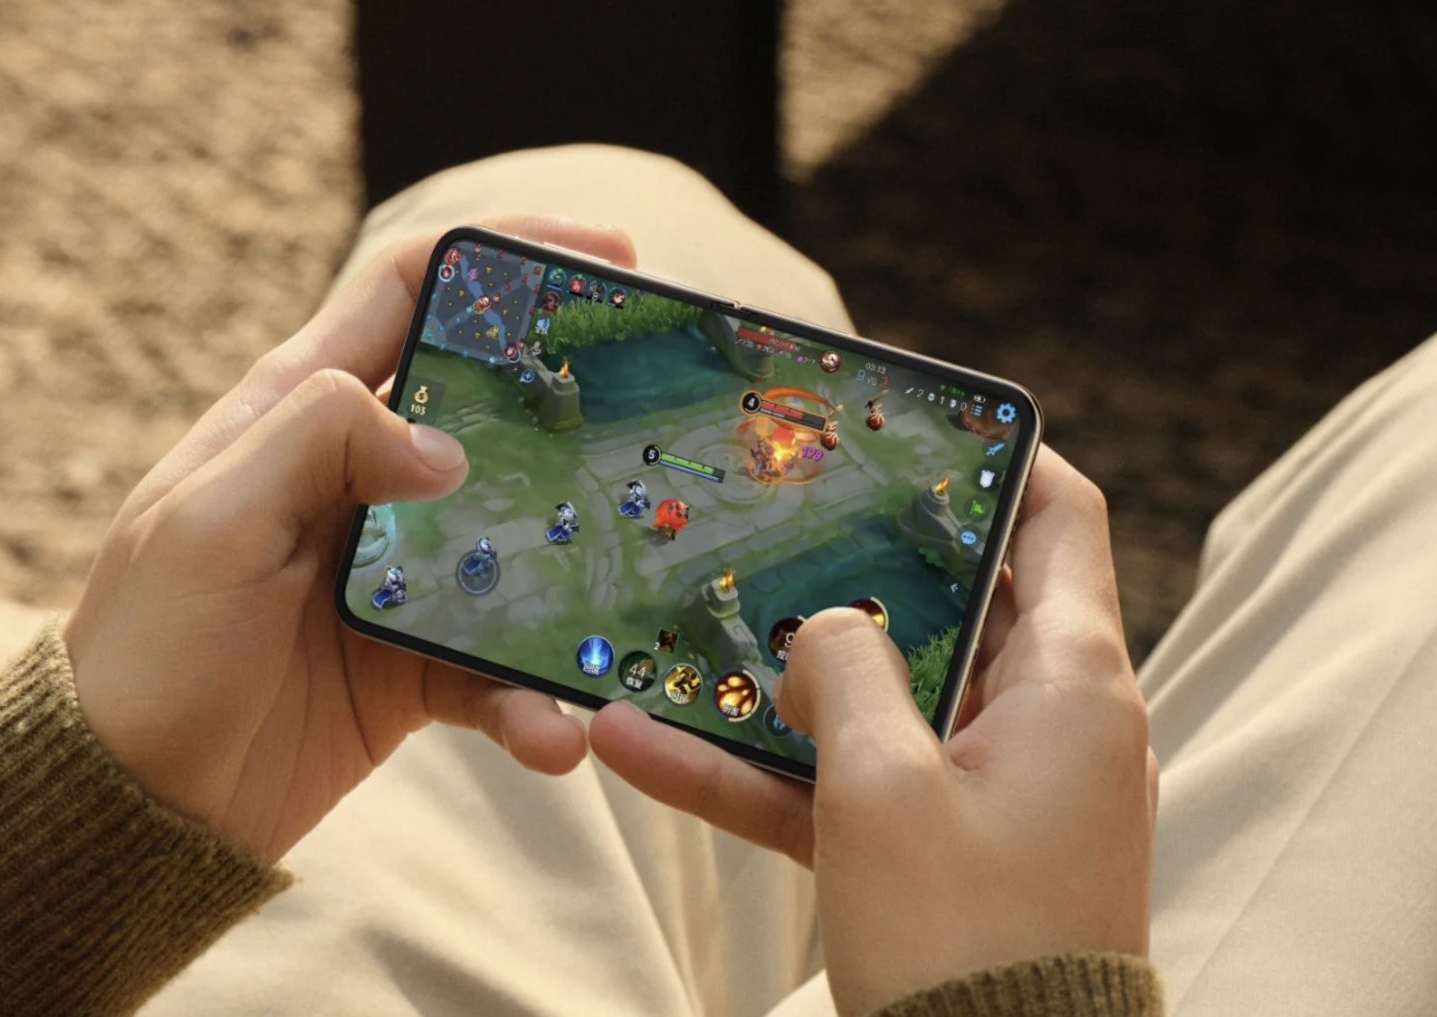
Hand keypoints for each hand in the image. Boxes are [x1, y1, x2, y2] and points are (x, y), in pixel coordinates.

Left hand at [65, 217, 636, 863]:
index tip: (606, 254)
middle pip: (487, 400)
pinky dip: (531, 698)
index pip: (406, 287)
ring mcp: (399, 569)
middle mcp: (359, 476)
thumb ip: (318, 441)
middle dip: (575, 393)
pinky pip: (498, 664)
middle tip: (656, 400)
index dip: (500, 252)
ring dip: (577, 562)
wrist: (141, 804)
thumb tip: (446, 446)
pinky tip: (556, 733)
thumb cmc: (155, 646)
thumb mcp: (211, 522)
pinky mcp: (419, 657)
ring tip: (635, 588)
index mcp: (299, 412)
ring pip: (517, 534)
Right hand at [590, 448, 1155, 1015]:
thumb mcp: (884, 787)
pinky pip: (848, 788)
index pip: (1060, 517)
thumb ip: (846, 672)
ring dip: (781, 681)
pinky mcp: (941, 850)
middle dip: (854, 564)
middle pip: (952, 599)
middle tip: (776, 513)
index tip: (917, 424)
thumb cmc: (963, 938)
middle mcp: (1045, 723)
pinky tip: (645, 751)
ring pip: (879, 699)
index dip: (998, 454)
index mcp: (1070, 681)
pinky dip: (767, 773)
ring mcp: (992, 789)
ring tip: (679, 633)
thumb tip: (822, 629)